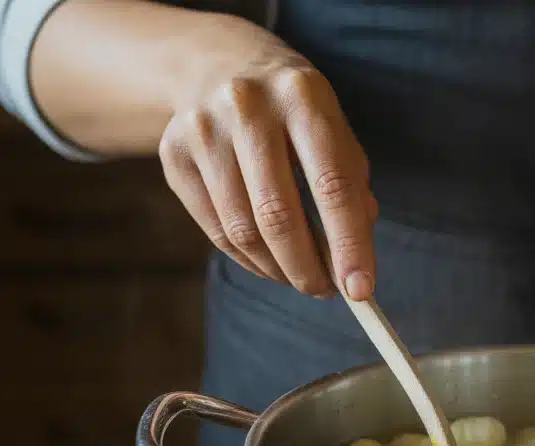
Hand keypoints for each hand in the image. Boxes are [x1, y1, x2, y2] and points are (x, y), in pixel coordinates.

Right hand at [159, 21, 376, 298]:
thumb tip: (354, 258)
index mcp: (302, 96)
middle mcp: (247, 107)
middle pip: (278, 214)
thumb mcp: (332, 128)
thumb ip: (350, 185)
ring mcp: (203, 129)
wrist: (216, 64)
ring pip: (243, 229)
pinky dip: (248, 260)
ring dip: (277, 269)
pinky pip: (215, 230)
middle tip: (325, 291)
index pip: (332, 184)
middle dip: (307, 268)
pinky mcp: (173, 154)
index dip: (349, 244)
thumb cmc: (292, 110)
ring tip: (299, 277)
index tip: (361, 290)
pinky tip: (269, 263)